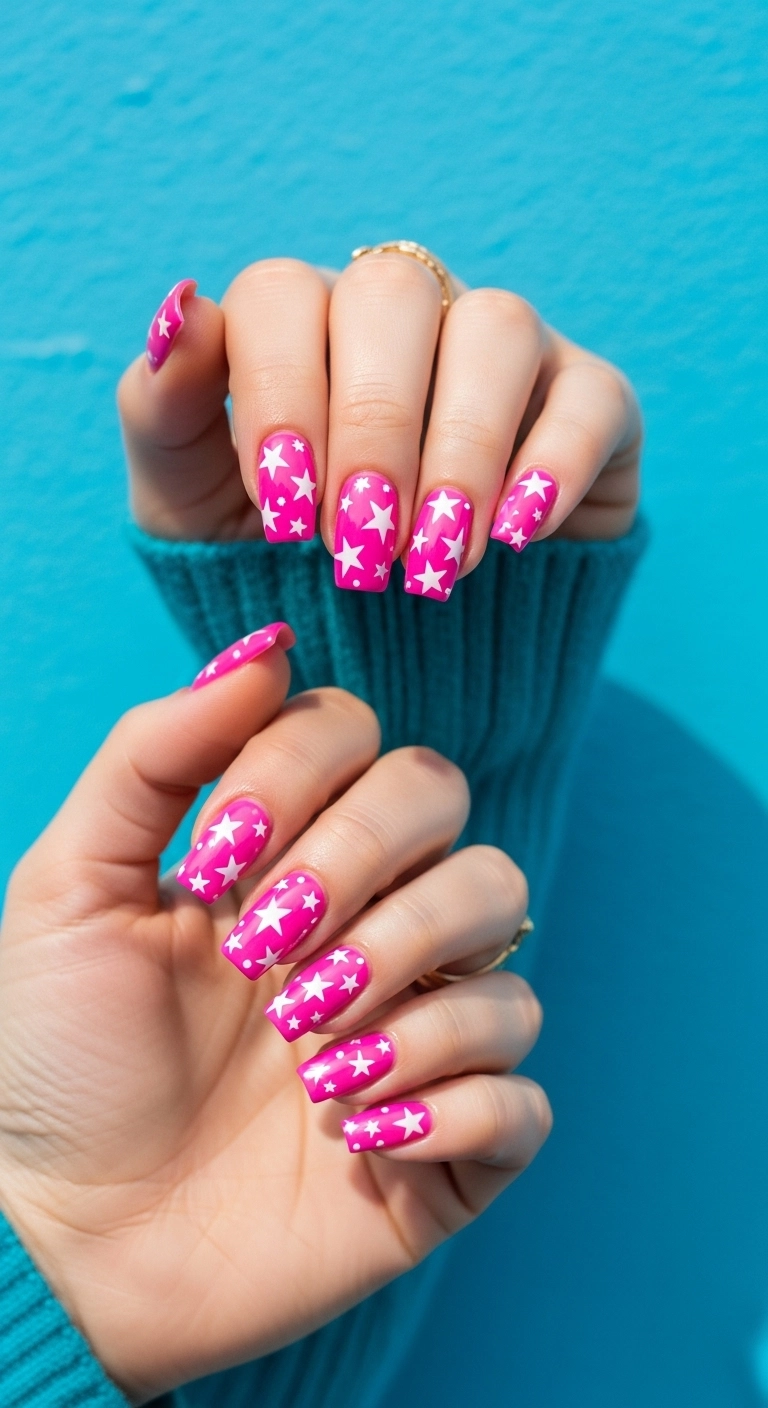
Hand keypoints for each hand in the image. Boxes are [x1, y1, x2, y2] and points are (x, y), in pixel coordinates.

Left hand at [0, 631, 549, 1401]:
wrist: (64, 1242)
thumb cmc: (60, 1058)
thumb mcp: (71, 887)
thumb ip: (156, 754)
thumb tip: (268, 646)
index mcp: (289, 850)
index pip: (363, 734)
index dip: (304, 774)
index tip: (213, 866)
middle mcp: (368, 917)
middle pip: (450, 805)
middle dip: (358, 864)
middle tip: (261, 956)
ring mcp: (417, 1022)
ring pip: (508, 923)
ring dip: (406, 974)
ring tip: (306, 1053)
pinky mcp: (450, 1140)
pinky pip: (524, 1090)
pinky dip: (450, 1102)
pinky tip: (351, 1138)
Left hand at [119, 253, 640, 596]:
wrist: (384, 644)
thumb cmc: (276, 563)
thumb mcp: (190, 506)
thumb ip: (163, 410)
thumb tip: (180, 306)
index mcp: (300, 322)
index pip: (282, 294)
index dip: (278, 393)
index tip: (280, 511)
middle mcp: (403, 314)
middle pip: (392, 293)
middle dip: (371, 426)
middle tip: (358, 546)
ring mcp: (502, 350)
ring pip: (496, 327)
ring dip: (459, 450)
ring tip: (433, 561)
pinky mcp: (589, 404)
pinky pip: (591, 397)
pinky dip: (553, 465)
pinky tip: (512, 539)